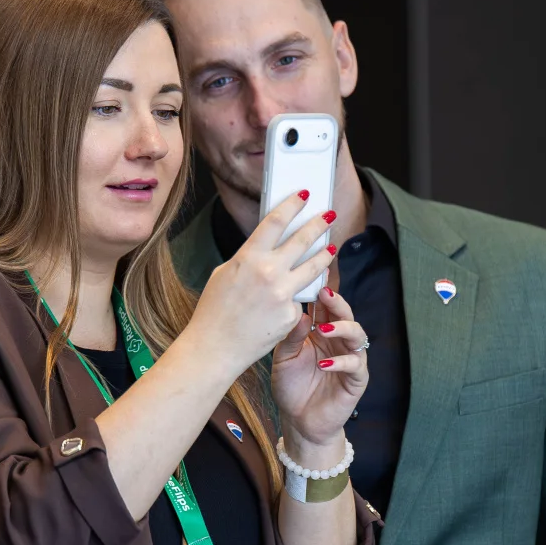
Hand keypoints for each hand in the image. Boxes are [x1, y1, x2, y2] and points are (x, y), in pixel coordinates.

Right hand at [187, 190, 336, 378]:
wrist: (215, 348)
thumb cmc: (214, 311)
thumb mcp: (224, 274)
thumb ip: (248, 259)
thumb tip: (265, 249)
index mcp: (249, 257)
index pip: (276, 222)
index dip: (292, 205)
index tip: (304, 195)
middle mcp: (269, 272)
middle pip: (302, 240)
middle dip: (319, 224)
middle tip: (330, 215)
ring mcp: (282, 294)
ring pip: (313, 268)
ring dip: (324, 255)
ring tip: (331, 248)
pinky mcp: (290, 314)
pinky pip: (297, 300)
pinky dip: (294, 299)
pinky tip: (285, 304)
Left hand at [271, 287, 368, 462]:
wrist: (299, 421)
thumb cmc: (291, 387)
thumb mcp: (283, 358)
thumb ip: (291, 337)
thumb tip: (300, 313)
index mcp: (320, 332)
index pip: (325, 307)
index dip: (321, 293)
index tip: (312, 278)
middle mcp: (338, 341)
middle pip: (345, 314)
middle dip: (337, 303)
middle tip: (324, 294)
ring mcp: (350, 358)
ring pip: (357, 334)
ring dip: (342, 328)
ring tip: (324, 329)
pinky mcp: (357, 379)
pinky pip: (355, 365)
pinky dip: (341, 362)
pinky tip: (324, 364)